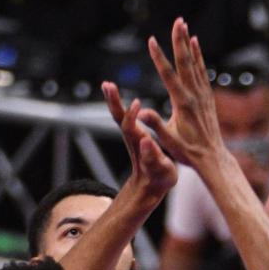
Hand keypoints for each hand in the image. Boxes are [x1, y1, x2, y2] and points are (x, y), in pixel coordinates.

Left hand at [100, 85, 177, 200]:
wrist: (149, 184)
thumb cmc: (159, 177)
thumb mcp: (161, 170)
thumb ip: (152, 157)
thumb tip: (145, 141)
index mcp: (140, 144)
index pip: (130, 128)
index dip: (131, 116)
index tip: (137, 103)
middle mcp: (132, 137)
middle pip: (119, 118)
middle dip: (114, 103)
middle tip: (108, 86)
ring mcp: (131, 135)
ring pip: (118, 115)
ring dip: (112, 100)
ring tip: (107, 85)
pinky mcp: (133, 133)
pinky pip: (122, 115)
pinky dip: (116, 103)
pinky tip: (112, 90)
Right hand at [138, 20, 229, 174]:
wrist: (212, 158)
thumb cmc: (188, 151)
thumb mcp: (168, 140)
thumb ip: (155, 124)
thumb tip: (141, 112)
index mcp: (183, 103)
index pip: (168, 75)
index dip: (159, 57)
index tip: (151, 41)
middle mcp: (195, 95)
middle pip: (186, 63)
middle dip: (179, 41)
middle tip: (177, 21)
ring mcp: (203, 95)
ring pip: (195, 64)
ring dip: (188, 44)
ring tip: (184, 26)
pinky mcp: (207, 97)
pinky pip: (202, 72)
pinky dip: (198, 57)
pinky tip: (195, 46)